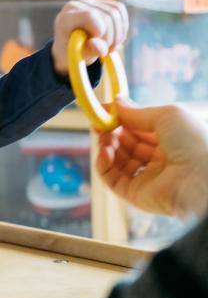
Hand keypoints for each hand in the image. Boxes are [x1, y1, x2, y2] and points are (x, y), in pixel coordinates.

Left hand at [51, 0, 128, 74]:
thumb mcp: (78, 56)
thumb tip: (101, 48)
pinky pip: (119, 10)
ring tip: (109, 47)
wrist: (70, 46)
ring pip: (116, 12)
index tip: (98, 44)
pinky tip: (114, 38)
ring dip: (118, 34)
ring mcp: (89, 2)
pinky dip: (121, 27)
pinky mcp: (101, 3)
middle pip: (107, 16)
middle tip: (105, 51)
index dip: (100, 30)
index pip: (89, 16)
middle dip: (110, 38)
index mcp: (65, 19)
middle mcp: (76, 6)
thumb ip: (89, 51)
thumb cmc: (72, 52)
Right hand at [97, 99, 207, 218]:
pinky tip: (104, 152)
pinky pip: (112, 179)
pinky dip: (102, 165)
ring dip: (106, 147)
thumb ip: (136, 112)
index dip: (121, 120)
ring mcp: (146, 178)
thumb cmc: (193, 141)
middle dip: (110, 132)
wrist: (203, 178)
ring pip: (116, 161)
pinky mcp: (135, 195)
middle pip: (125, 145)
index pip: (138, 130)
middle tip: (100, 123)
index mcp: (170, 141)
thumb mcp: (165, 115)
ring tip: (105, 138)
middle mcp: (158, 160)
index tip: (104, 111)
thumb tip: (115, 102)